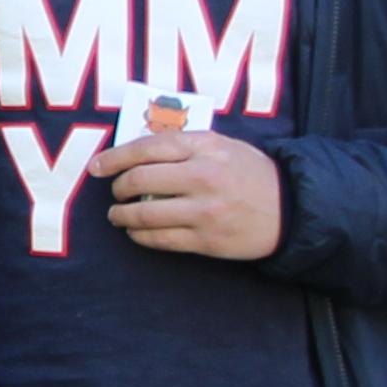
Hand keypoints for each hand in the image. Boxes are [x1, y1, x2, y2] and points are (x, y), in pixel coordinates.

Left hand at [100, 128, 283, 260]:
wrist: (290, 207)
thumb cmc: (248, 172)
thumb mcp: (222, 146)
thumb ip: (184, 147)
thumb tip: (134, 153)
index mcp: (205, 147)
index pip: (147, 148)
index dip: (115, 158)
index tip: (97, 167)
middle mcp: (203, 177)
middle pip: (139, 181)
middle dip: (118, 188)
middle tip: (115, 192)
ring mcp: (204, 211)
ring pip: (144, 215)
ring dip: (122, 216)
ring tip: (118, 216)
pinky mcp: (206, 240)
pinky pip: (160, 240)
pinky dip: (139, 236)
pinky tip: (136, 233)